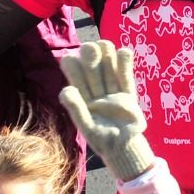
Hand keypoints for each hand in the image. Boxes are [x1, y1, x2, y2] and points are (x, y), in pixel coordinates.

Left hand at [58, 40, 155, 182]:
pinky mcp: (127, 95)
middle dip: (90, 57)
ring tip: (104, 44)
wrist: (123, 149)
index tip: (69, 57)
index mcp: (83, 99)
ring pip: (109, 70)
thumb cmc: (102, 140)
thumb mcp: (87, 126)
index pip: (76, 79)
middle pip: (93, 70)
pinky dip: (125, 65)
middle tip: (88, 47)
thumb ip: (77, 109)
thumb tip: (65, 89)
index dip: (73, 68)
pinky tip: (124, 51)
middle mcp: (97, 92)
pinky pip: (126, 77)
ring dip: (107, 56)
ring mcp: (113, 92)